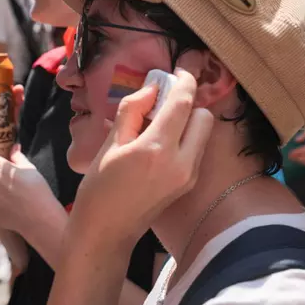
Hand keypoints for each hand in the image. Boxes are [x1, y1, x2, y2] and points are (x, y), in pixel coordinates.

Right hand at [68, 69, 213, 247]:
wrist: (106, 232)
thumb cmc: (100, 187)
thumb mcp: (110, 143)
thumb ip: (132, 110)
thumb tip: (153, 87)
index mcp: (157, 148)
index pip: (183, 103)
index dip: (184, 81)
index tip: (176, 71)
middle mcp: (181, 162)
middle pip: (204, 116)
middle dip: (188, 104)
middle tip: (163, 102)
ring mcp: (188, 175)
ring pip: (203, 133)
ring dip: (188, 121)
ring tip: (158, 124)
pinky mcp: (189, 184)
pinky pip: (197, 149)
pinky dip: (185, 138)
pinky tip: (160, 142)